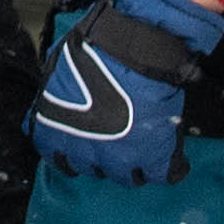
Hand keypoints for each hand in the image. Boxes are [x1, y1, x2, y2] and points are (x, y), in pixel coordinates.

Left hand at [26, 0, 223, 182]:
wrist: (133, 46)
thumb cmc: (91, 49)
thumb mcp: (57, 71)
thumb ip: (54, 98)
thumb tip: (55, 105)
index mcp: (55, 133)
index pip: (57, 159)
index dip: (72, 151)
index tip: (84, 143)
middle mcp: (83, 153)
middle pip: (94, 169)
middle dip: (104, 155)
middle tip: (117, 135)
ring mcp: (120, 160)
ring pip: (127, 177)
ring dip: (135, 161)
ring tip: (143, 141)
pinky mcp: (155, 158)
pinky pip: (164, 175)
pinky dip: (168, 164)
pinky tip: (168, 151)